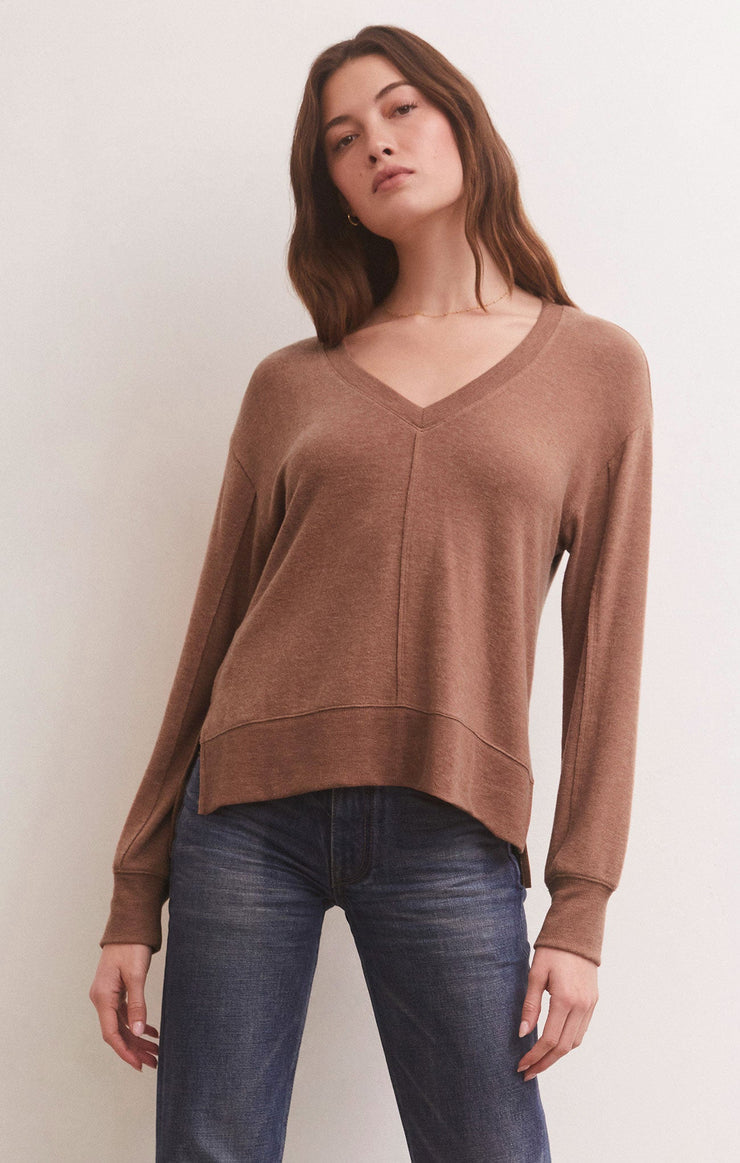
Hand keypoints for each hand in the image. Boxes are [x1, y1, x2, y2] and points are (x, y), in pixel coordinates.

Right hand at [89, 943, 159, 1070]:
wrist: (128, 926)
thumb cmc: (130, 947)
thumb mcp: (135, 975)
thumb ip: (137, 1004)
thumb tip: (137, 1032)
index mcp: (103, 997)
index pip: (111, 1033)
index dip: (125, 1051)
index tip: (138, 1064)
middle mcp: (102, 999)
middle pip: (117, 1032)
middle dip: (135, 1049)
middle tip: (154, 1062)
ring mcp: (108, 996)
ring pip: (122, 1025)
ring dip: (137, 1039)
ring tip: (155, 1051)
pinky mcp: (116, 992)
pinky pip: (125, 1015)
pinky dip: (137, 1024)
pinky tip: (151, 1032)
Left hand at [516, 946, 597, 1080]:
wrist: (578, 932)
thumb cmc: (552, 950)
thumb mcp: (535, 974)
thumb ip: (530, 1005)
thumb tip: (523, 1033)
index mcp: (565, 999)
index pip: (549, 1039)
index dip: (534, 1056)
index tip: (521, 1066)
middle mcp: (581, 1006)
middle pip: (563, 1047)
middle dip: (545, 1063)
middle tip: (527, 1072)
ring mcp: (590, 1005)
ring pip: (574, 1042)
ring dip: (557, 1055)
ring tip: (539, 1061)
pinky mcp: (593, 1002)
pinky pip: (581, 1030)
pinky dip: (567, 1042)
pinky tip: (554, 1044)